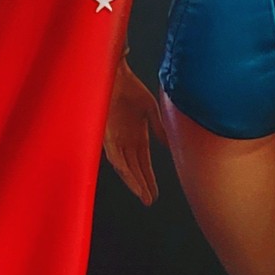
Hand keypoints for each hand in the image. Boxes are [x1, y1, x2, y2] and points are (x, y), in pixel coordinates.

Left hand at [103, 60, 166, 205]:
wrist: (116, 73)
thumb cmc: (130, 86)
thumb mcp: (150, 108)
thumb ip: (159, 127)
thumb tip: (169, 144)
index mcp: (137, 137)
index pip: (143, 164)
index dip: (149, 179)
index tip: (155, 194)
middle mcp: (125, 141)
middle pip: (134, 169)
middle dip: (141, 185)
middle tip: (149, 201)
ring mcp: (114, 139)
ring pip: (123, 166)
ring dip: (132, 181)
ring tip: (141, 194)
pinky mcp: (105, 134)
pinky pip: (112, 154)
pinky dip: (120, 166)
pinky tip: (127, 175)